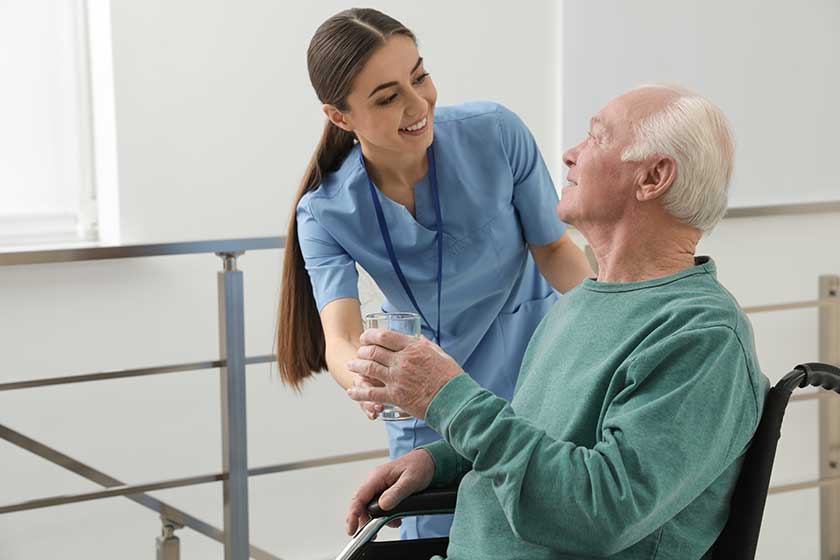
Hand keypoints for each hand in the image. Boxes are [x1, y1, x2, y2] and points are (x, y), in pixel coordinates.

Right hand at [345, 449, 435, 535]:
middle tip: (372, 535)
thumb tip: (383, 505)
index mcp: (377, 476)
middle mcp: (375, 481)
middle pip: (362, 505)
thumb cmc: (419, 466)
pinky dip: (386, 515)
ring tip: (393, 523)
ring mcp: (380, 486)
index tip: (352, 529)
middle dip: (366, 521)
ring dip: (378, 518)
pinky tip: (396, 519)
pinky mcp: (385, 491)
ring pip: (371, 507)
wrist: (428, 462)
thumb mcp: (411, 480)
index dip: (353, 514)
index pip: (359, 497)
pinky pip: (379, 506)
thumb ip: (396, 493)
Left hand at [346, 329, 462, 418]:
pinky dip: (359, 393)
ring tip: (350, 366)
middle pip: (374, 350)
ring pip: (369, 368)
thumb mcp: (439, 354)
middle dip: (362, 350)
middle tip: (358, 351)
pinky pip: (371, 394)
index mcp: (413, 348)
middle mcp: (402, 361)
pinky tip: (352, 392)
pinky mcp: (395, 396)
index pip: (385, 336)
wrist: (454, 400)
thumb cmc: (450, 378)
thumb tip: (418, 338)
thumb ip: (426, 345)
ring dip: (357, 366)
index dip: (371, 335)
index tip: (365, 337)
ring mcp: (397, 378)